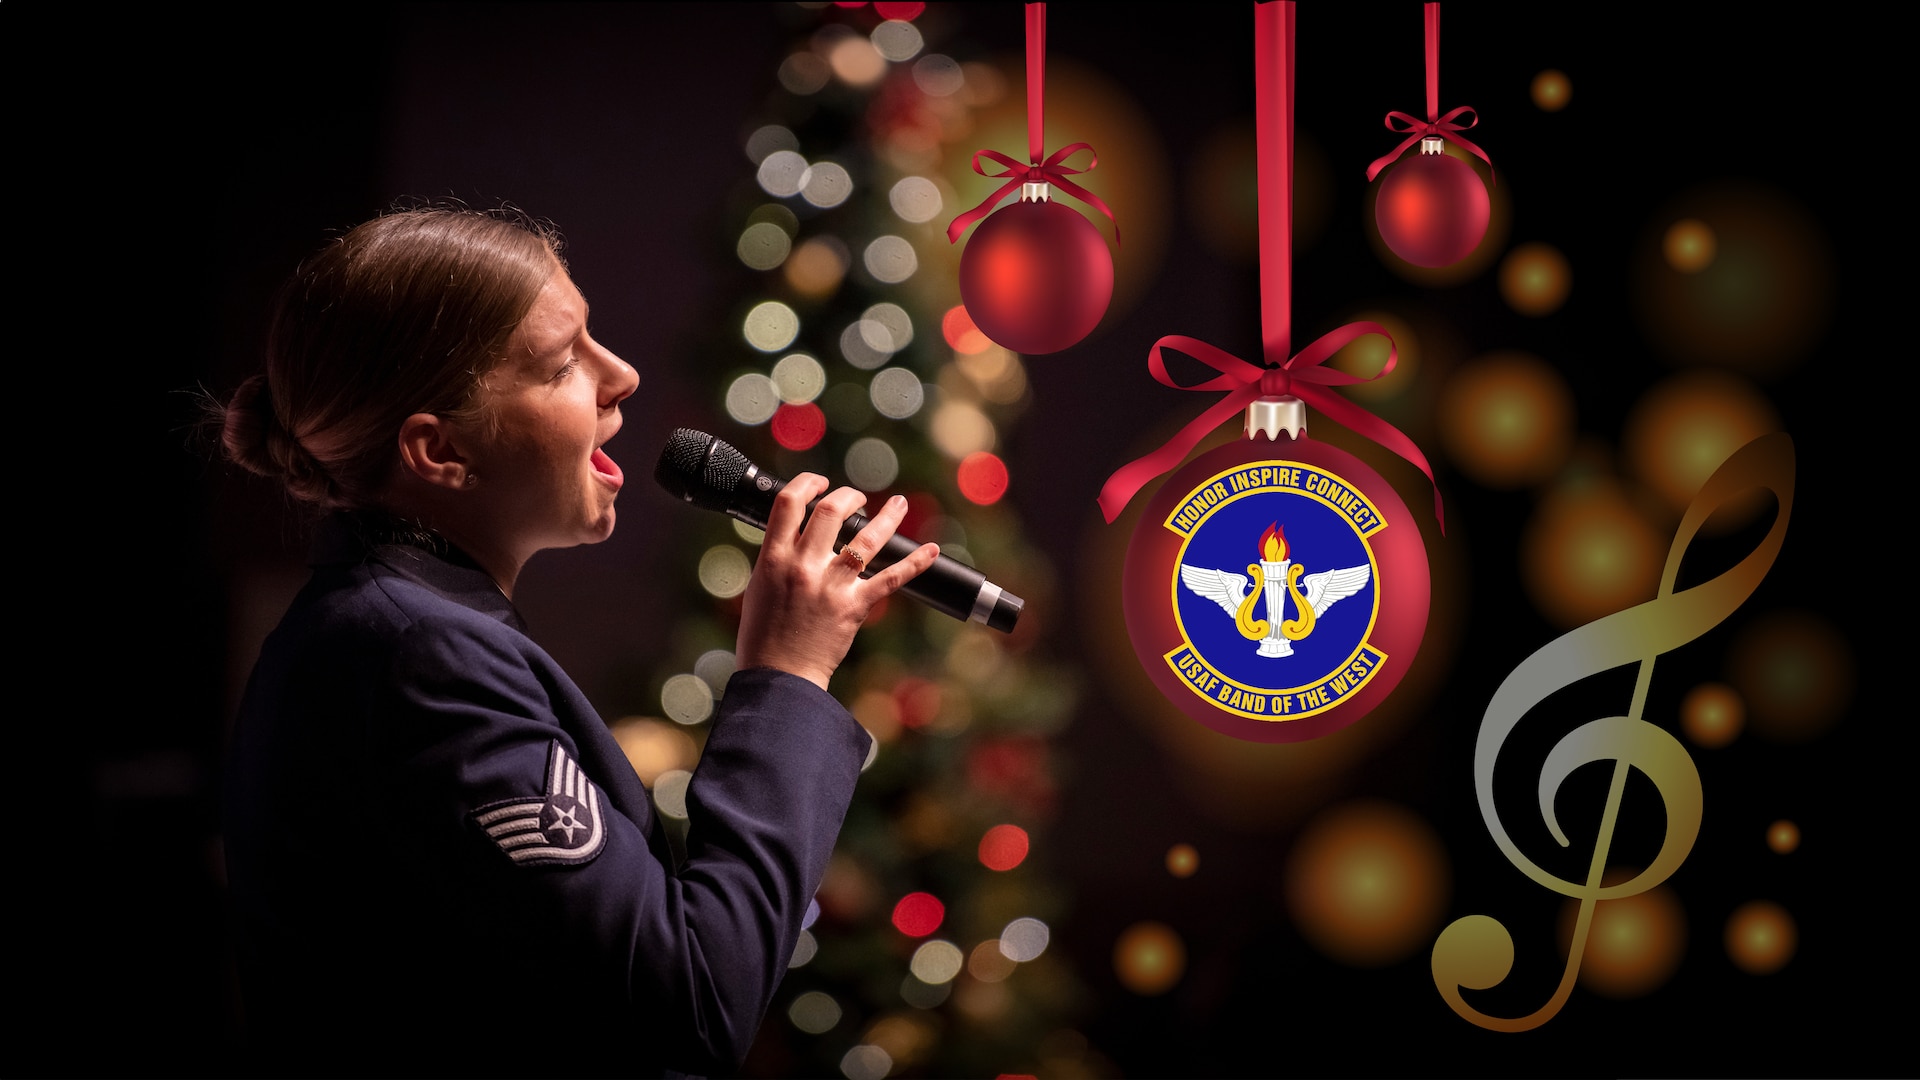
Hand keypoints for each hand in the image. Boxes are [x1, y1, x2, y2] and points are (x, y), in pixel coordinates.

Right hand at [734, 474, 939, 690]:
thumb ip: (779, 558)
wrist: (779, 676)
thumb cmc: (763, 636)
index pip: (788, 503)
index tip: (819, 483)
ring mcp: (831, 586)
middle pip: (830, 511)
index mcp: (773, 558)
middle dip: (848, 496)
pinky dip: (915, 563)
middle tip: (858, 497)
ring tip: (897, 504)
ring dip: (887, 517)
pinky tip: (930, 550)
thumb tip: (798, 536)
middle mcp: (803, 566)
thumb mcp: (759, 587)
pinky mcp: (854, 607)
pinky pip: (890, 579)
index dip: (807, 483)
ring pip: (866, 539)